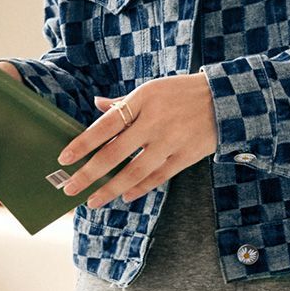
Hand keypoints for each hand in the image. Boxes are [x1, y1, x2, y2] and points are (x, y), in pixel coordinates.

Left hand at [58, 72, 217, 207]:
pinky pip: (157, 176)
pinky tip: (124, 195)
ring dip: (110, 189)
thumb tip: (97, 105)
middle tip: (69, 188)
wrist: (225, 99)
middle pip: (114, 153)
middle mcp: (154, 121)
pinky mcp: (185, 156)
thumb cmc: (181, 93)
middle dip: (89, 174)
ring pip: (134, 171)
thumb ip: (124, 102)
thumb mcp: (152, 89)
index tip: (64, 159)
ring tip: (92, 201)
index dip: (83, 144)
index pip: (105, 125)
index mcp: (143, 100)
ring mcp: (170, 141)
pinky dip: (139, 188)